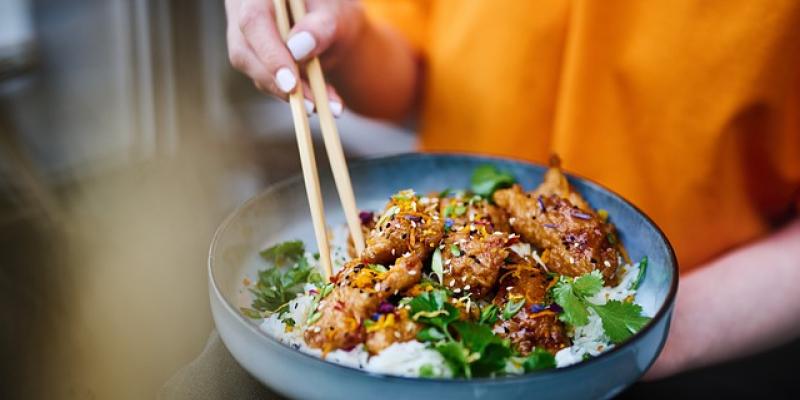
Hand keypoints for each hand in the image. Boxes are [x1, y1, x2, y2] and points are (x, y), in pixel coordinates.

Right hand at [225, 0, 365, 113]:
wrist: (332, 19)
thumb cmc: (332, 9)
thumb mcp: (336, 13)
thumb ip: (320, 27)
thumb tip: (298, 49)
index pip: (254, 20)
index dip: (269, 53)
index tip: (291, 83)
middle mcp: (242, 9)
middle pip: (243, 50)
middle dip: (276, 82)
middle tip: (309, 104)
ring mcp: (243, 35)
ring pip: (252, 69)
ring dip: (286, 93)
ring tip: (322, 105)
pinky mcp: (252, 57)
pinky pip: (266, 79)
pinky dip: (294, 94)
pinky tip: (322, 101)